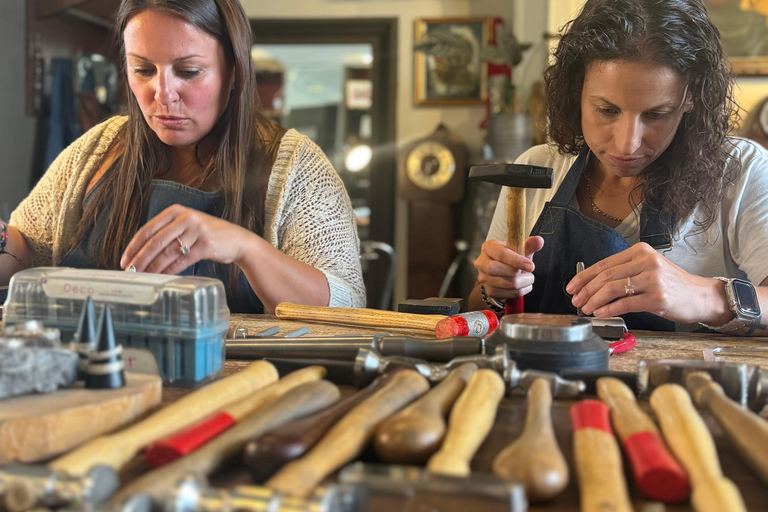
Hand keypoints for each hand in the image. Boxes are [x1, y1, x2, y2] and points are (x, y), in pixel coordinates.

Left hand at [121, 204, 251, 273]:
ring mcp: (197, 231)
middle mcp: (186, 218)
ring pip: (167, 252)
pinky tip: (161, 276)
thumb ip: (168, 232)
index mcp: (177, 210)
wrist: (238, 240)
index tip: (125, 259)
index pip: (148, 229)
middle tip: (129, 271)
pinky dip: (169, 270)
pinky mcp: (206, 245)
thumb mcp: (188, 226)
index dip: (134, 246)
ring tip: (143, 276)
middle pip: (156, 241)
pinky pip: (182, 260)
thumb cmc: (209, 235)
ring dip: (153, 266)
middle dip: (140, 258)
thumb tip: (142, 253)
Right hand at [474, 236, 543, 299]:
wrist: (504, 273)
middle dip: (515, 272)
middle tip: (529, 273)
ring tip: (529, 279)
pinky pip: (507, 294)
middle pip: (495, 269)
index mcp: (488, 248)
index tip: (531, 266)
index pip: (500, 253)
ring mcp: (484, 278)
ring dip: (522, 283)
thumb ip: (529, 245)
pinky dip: (519, 291)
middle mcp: (482, 262)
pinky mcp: (489, 291)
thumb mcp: (520, 249)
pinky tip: (523, 285)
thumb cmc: (512, 258)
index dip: (516, 260)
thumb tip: (539, 240)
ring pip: (504, 283)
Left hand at [566, 242, 727, 323]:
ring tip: (586, 308)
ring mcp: (653, 280)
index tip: (572, 286)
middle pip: (605, 276)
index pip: (604, 264)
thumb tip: (593, 284)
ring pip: (612, 289)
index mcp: (640, 252)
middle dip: (586, 290)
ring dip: (594, 301)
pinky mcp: (657, 298)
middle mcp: (646, 262)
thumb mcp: (648, 269)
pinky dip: (609, 309)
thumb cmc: (673, 284)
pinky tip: (600, 313)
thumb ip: (624, 272)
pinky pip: (625, 304)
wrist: (702, 296)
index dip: (584, 276)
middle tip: (576, 300)